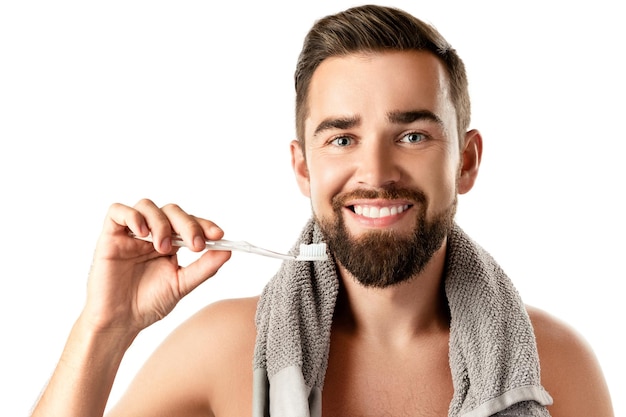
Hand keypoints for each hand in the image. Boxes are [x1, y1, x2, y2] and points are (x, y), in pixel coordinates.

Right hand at [82, 199, 231, 334]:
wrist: (120, 322)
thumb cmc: (149, 303)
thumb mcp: (182, 285)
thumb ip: (205, 267)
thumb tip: (228, 251)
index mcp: (171, 243)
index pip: (190, 222)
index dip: (204, 224)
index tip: (218, 235)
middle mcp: (152, 234)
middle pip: (171, 211)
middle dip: (187, 224)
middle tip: (194, 245)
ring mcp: (131, 233)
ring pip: (147, 206)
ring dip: (161, 223)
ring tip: (163, 248)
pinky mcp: (110, 235)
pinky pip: (118, 211)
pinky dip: (132, 217)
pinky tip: (142, 234)